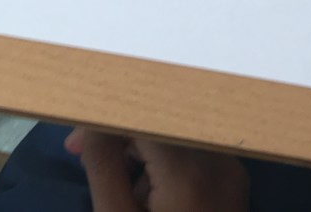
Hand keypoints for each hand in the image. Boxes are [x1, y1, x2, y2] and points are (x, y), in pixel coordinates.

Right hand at [65, 127, 247, 211]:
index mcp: (190, 170)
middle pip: (162, 122)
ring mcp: (232, 174)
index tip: (76, 139)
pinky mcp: (234, 187)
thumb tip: (93, 122)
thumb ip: (103, 164)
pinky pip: (193, 157)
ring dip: (140, 151)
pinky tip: (145, 196)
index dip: (108, 118)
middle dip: (121, 134)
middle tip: (79, 154)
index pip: (144, 114)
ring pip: (176, 137)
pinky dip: (164, 166)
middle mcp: (219, 161)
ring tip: (119, 190)